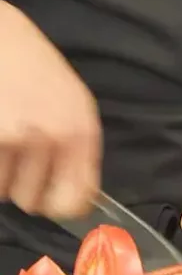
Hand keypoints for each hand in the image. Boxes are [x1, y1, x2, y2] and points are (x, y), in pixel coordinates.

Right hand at [0, 1, 100, 216]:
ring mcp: (12, 137)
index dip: (59, 206)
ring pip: (1, 191)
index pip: (75, 200)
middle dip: (22, 185)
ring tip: (2, 137)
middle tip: (17, 156)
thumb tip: (72, 197)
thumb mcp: (75, 105)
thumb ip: (77, 150)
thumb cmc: (36, 68)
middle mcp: (50, 138)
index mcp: (81, 133)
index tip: (50, 200)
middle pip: (31, 201)